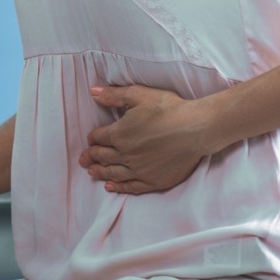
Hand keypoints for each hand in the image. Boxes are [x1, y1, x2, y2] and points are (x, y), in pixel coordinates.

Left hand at [78, 85, 210, 194]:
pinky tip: (110, 186)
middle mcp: (126, 155)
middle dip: (91, 157)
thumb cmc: (169, 109)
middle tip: (82, 160)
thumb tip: (93, 92)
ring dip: (100, 172)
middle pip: (103, 157)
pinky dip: (118, 187)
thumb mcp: (139, 95)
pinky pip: (131, 186)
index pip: (99, 137)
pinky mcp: (154, 181)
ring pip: (113, 173)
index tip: (90, 140)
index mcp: (120, 134)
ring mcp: (139, 170)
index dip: (93, 138)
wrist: (196, 129)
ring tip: (91, 172)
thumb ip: (114, 95)